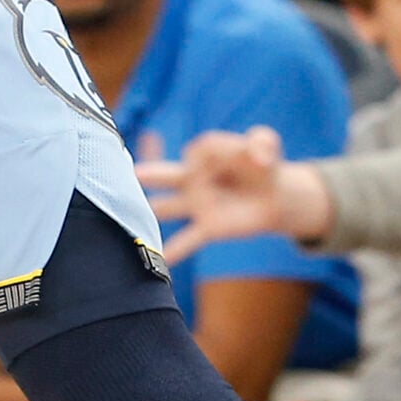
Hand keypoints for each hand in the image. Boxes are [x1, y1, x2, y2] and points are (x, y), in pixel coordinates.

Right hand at [134, 126, 331, 260]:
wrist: (272, 197)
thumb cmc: (261, 165)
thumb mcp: (266, 143)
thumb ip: (263, 141)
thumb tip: (260, 157)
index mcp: (203, 153)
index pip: (199, 152)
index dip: (220, 155)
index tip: (247, 153)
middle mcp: (192, 178)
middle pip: (165, 174)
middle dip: (150, 174)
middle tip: (131, 173)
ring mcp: (197, 204)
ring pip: (168, 208)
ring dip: (152, 213)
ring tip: (127, 218)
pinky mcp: (209, 227)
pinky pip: (188, 240)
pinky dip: (174, 250)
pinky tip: (161, 260)